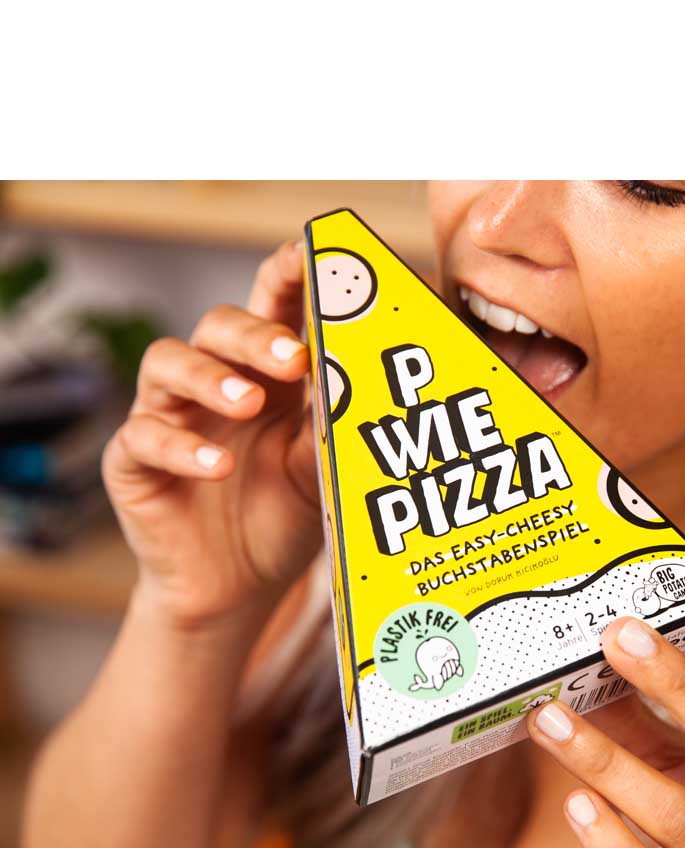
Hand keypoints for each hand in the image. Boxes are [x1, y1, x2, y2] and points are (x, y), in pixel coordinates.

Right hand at [102, 242, 322, 629]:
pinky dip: (182, 447)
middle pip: (218, 326)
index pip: (272, 309)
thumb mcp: (323, 470)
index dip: (287, 275)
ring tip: (249, 404)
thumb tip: (376, 381)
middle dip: (254, 333)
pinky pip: (145, 437)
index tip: (313, 252)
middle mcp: (216, 386)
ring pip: (169, 363)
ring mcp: (171, 418)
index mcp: (268, 378)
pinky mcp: (136, 462)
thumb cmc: (284, 516)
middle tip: (291, 357)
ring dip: (211, 377)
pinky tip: (217, 466)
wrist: (240, 587)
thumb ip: (335, 426)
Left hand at [526, 574, 684, 847]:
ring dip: (610, 763)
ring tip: (551, 718)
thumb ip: (641, 711)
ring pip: (683, 816)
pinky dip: (614, 845)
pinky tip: (576, 804)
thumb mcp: (673, 761)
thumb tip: (582, 644)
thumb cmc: (682, 826)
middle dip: (680, 683)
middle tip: (617, 634)